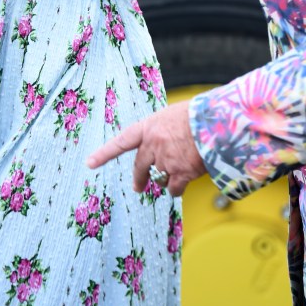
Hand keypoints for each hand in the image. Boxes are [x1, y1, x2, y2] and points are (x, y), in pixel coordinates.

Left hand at [86, 100, 205, 196]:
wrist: (215, 123)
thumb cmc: (197, 115)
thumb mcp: (172, 116)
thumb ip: (161, 130)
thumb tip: (163, 143)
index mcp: (148, 127)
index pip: (121, 141)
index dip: (104, 153)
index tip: (89, 163)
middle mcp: (152, 145)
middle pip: (140, 166)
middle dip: (139, 178)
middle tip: (138, 186)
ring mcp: (165, 161)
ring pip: (160, 178)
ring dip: (166, 179)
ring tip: (178, 174)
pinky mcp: (180, 174)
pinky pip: (173, 189)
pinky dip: (177, 189)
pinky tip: (183, 185)